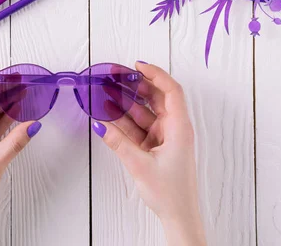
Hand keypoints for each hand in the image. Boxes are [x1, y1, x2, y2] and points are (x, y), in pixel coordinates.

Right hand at [92, 62, 205, 245]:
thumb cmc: (171, 192)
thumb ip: (119, 143)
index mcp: (179, 128)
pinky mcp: (155, 146)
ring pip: (144, 113)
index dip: (156, 74)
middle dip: (135, 86)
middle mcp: (173, 128)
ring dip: (126, 104)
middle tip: (115, 76)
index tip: (137, 66)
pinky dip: (124, 121)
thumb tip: (101, 125)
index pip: (171, 91)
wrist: (178, 215)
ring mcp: (164, 137)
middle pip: (155, 98)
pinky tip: (108, 115)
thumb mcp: (140, 165)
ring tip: (106, 92)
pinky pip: (138, 127)